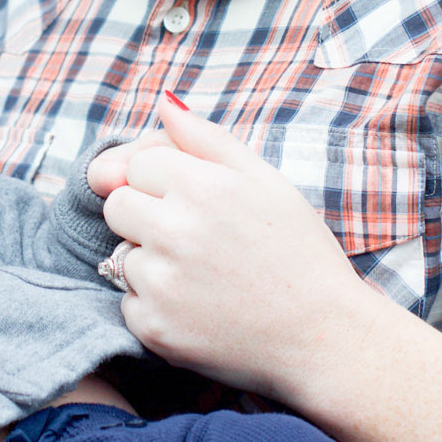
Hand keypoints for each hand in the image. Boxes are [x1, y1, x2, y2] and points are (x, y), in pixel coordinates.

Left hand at [102, 94, 370, 403]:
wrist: (325, 338)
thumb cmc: (300, 254)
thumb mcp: (267, 182)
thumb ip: (208, 138)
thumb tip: (163, 103)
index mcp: (203, 186)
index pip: (137, 164)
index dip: (163, 182)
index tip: (194, 204)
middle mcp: (176, 231)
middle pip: (117, 205)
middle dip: (145, 217)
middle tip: (194, 240)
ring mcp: (162, 283)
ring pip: (120, 256)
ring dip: (150, 264)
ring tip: (203, 278)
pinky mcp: (154, 328)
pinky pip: (128, 302)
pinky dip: (154, 307)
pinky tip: (199, 310)